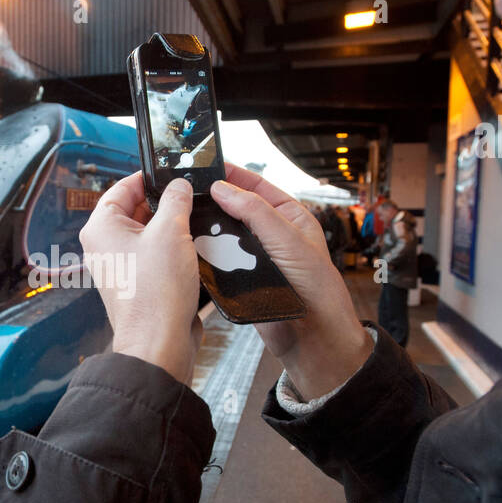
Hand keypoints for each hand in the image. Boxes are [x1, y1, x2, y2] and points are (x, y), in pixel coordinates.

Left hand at [78, 174, 202, 384]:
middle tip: (192, 197)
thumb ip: (176, 200)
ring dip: (173, 228)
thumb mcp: (171, 232)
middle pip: (137, 210)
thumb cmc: (155, 291)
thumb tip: (179, 185)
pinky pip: (156, 256)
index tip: (174, 173)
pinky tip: (197, 247)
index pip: (122, 187)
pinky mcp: (139, 284)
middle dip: (166, 203)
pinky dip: (175, 250)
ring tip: (198, 222)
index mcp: (101, 227)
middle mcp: (106, 245)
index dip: (149, 177)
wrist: (159, 343)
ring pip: (150, 234)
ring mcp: (122, 266)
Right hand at [208, 164, 371, 398]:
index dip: (233, 175)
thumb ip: (255, 212)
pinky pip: (219, 260)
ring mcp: (254, 256)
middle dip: (215, 200)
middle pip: (236, 208)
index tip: (207, 166)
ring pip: (224, 234)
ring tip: (185, 215)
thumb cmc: (316, 287)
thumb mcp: (287, 240)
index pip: (256, 186)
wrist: (312, 336)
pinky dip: (206, 253)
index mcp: (289, 216)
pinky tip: (191, 246)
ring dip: (208, 227)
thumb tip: (224, 188)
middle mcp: (271, 233)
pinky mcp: (241, 277)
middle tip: (188, 191)